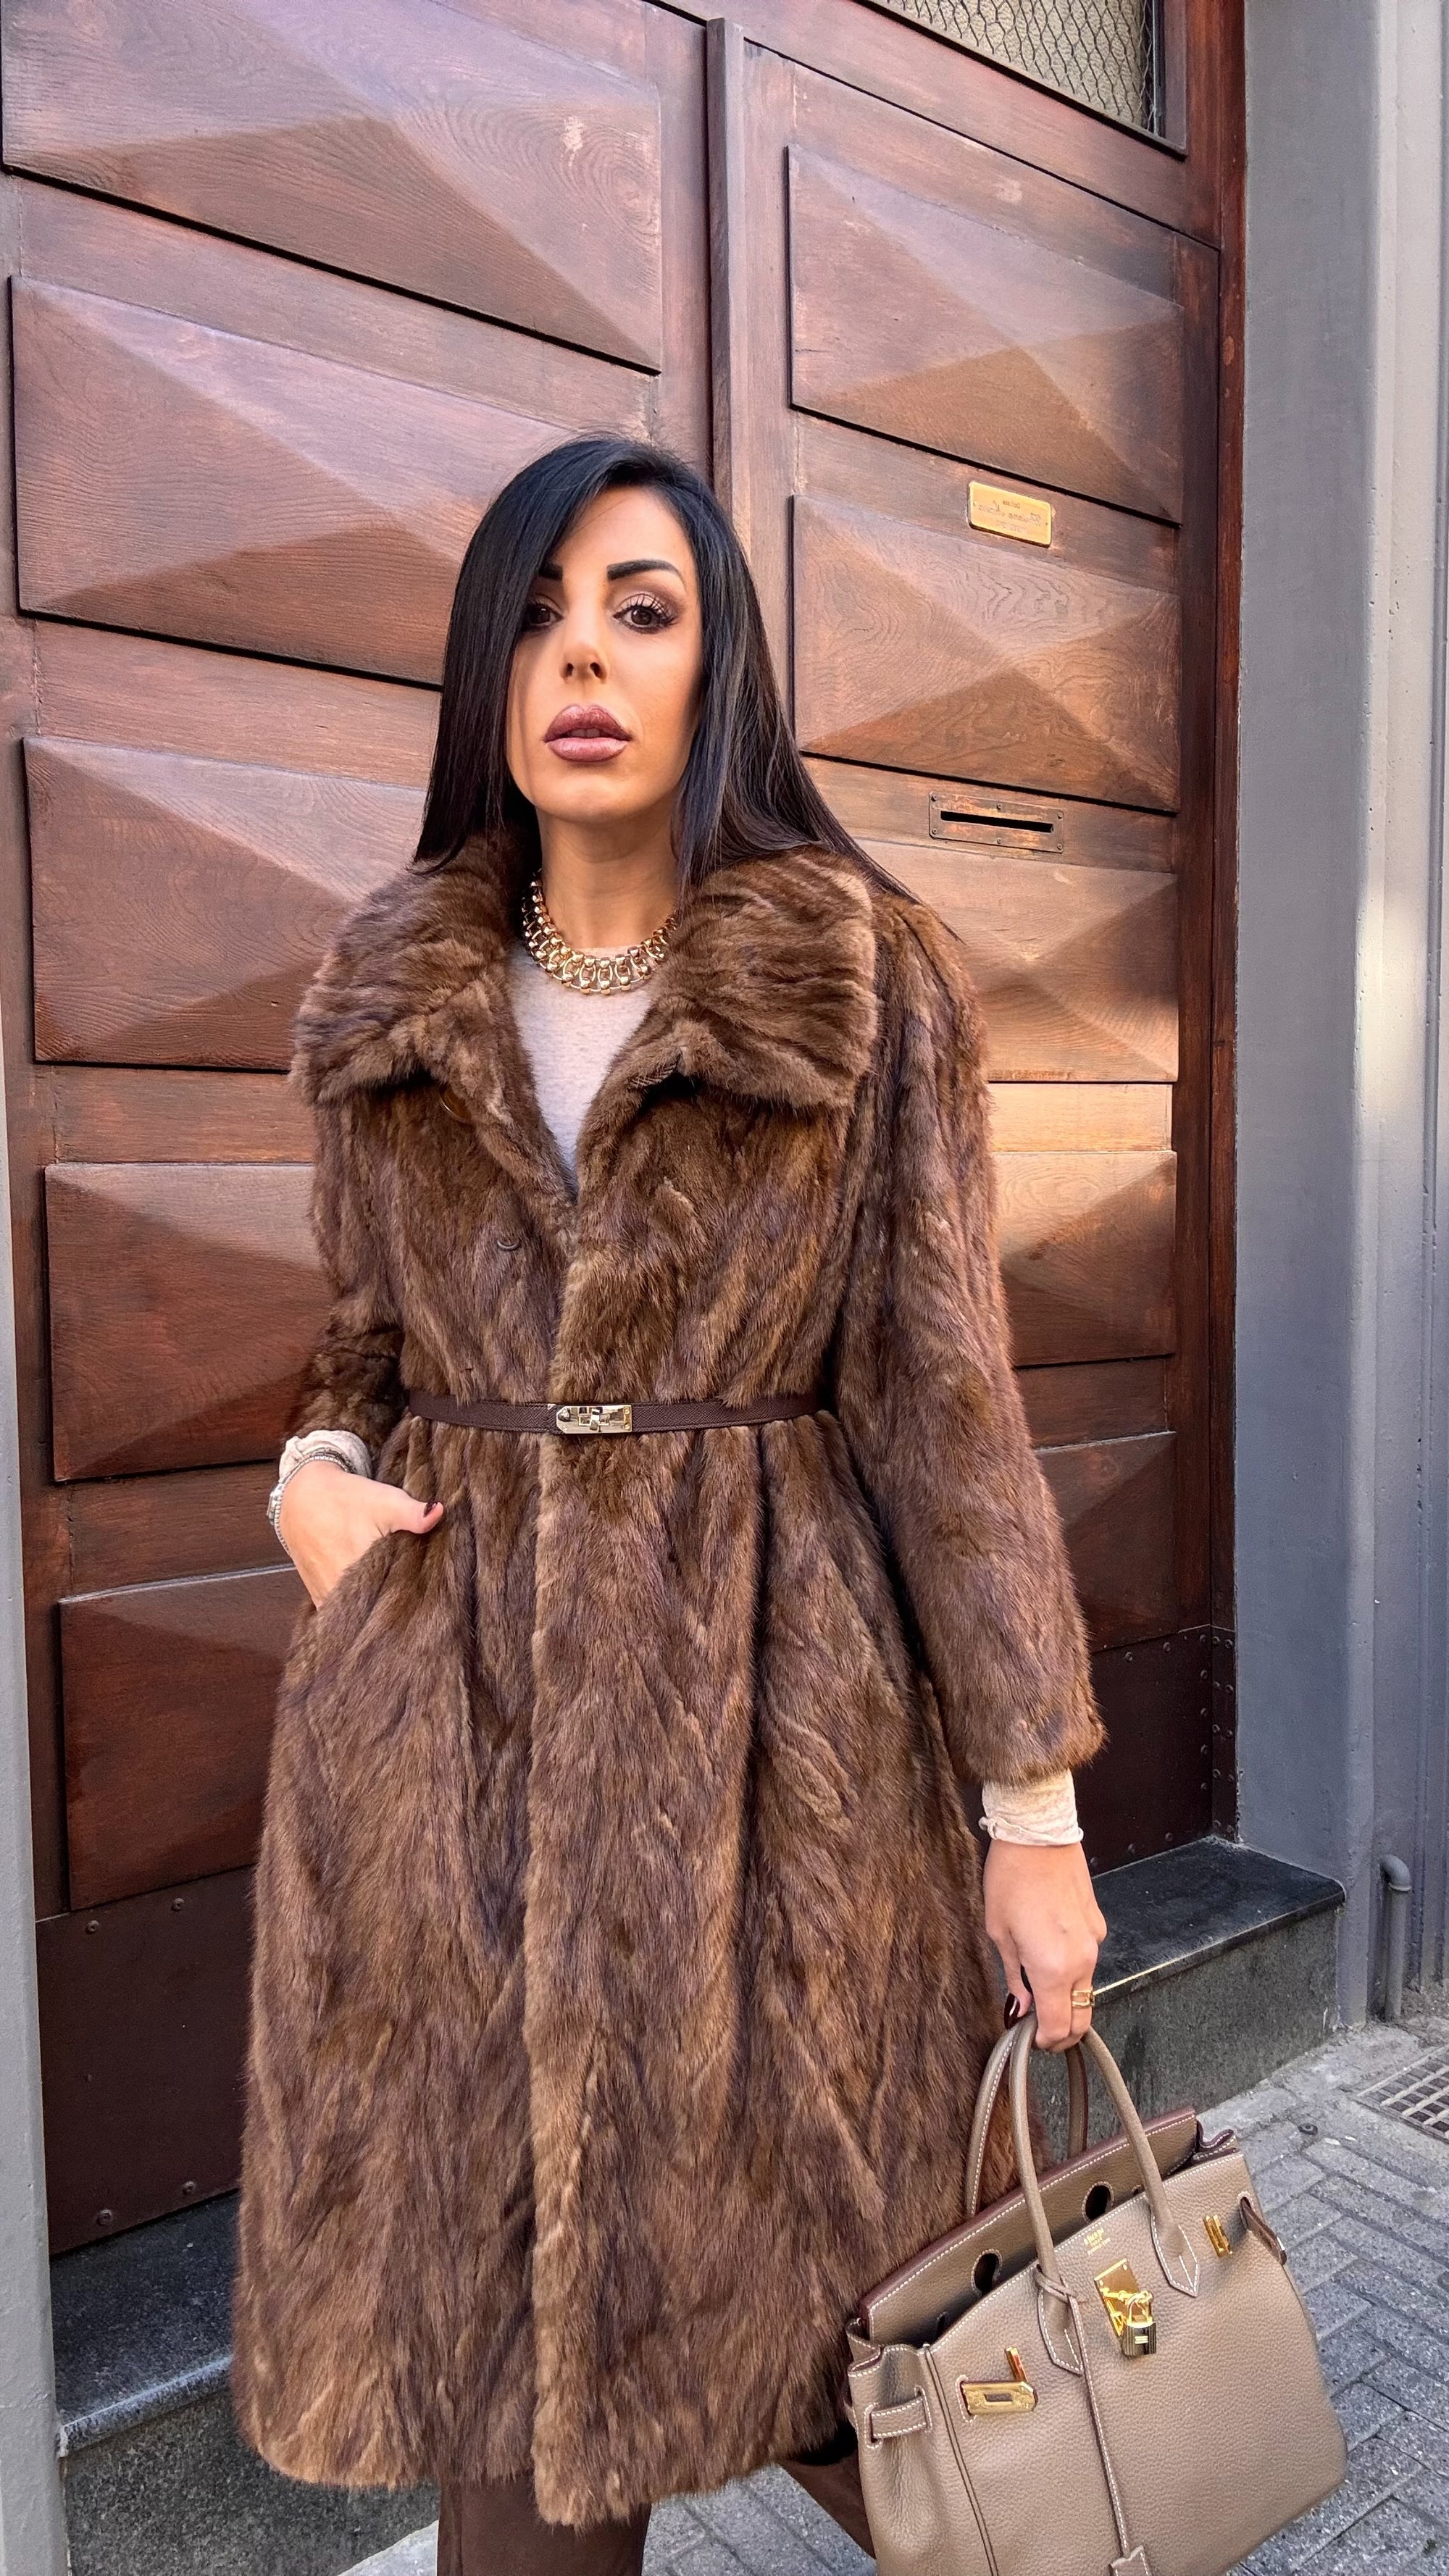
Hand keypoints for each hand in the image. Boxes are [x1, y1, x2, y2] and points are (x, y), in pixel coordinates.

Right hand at [277, 1459, 443, 1607]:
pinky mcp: (318, 1597)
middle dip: (394, 1608)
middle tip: (413, 1599)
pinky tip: (368, 1600)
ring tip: (391, 1599)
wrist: (301, 1497)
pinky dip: (355, 1609)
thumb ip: (413, 1513)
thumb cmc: (345, 1498)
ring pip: (358, 1615)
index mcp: (362, 1572)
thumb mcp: (383, 1500)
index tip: (427, 1596)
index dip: (412, 1599)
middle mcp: (341, 1592)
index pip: (396, 1600)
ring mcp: (327, 1597)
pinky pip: (340, 1613)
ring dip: (373, 1609)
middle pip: (376, 1611)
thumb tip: (440, 1513)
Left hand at [982, 1839, 1106, 2050]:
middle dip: (1063, 2030)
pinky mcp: (1098, 1924)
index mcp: (1052, 1968)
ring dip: (1068, 1998)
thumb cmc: (1011, 1878)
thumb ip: (1013, 1976)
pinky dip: (1074, 1968)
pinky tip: (1051, 1951)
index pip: (1059, 2027)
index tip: (1031, 2038)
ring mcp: (1094, 1942)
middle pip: (1082, 2017)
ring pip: (1087, 1989)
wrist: (1038, 1835)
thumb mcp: (999, 1932)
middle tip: (1039, 2027)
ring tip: (1039, 1986)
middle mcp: (1081, 1961)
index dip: (1045, 2041)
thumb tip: (1020, 2006)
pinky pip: (1088, 1959)